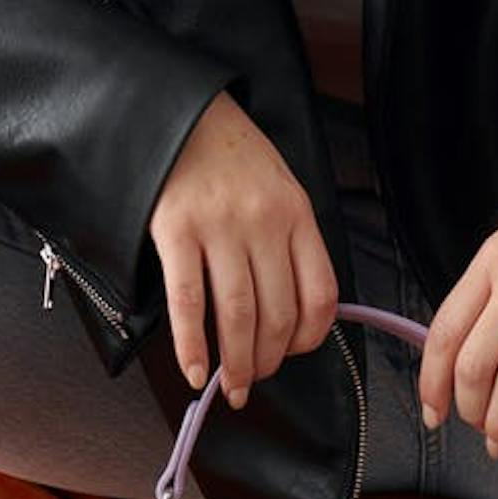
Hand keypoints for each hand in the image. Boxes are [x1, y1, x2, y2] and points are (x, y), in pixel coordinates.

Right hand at [147, 91, 338, 407]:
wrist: (176, 111)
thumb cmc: (229, 155)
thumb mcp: (277, 186)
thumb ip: (288, 238)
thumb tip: (288, 309)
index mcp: (297, 214)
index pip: (321, 294)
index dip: (310, 338)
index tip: (294, 355)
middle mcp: (264, 223)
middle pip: (278, 313)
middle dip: (268, 361)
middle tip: (254, 382)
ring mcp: (220, 227)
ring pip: (237, 314)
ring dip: (236, 363)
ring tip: (230, 387)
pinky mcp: (176, 231)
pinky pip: (188, 300)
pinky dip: (192, 345)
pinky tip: (195, 371)